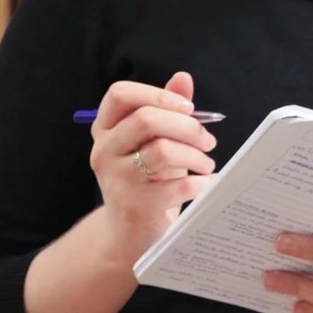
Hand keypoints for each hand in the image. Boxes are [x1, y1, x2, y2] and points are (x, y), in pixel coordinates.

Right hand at [86, 71, 216, 264]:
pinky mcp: (135, 206)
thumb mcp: (154, 141)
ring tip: (206, 164)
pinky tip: (209, 183)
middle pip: (146, 119)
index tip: (187, 108)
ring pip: (163, 150)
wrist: (130, 235)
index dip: (158, 94)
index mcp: (106, 129)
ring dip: (196, 155)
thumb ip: (167, 109)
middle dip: (188, 126)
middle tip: (207, 140)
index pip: (120, 94)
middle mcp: (104, 151)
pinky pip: (178, 185)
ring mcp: (117, 180)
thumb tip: (183, 77)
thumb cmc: (147, 179)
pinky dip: (202, 182)